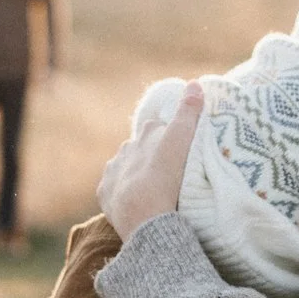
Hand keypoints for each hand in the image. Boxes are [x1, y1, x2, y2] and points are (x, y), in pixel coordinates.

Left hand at [98, 82, 201, 238]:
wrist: (144, 214)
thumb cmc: (167, 176)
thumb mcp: (183, 140)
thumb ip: (188, 112)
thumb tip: (194, 83)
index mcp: (145, 133)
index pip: (160, 129)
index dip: (171, 139)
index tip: (181, 153)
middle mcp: (125, 147)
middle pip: (142, 148)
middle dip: (152, 156)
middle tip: (170, 173)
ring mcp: (113, 170)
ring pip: (127, 166)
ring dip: (137, 173)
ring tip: (154, 190)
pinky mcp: (104, 191)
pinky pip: (114, 188)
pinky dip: (123, 192)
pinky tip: (135, 201)